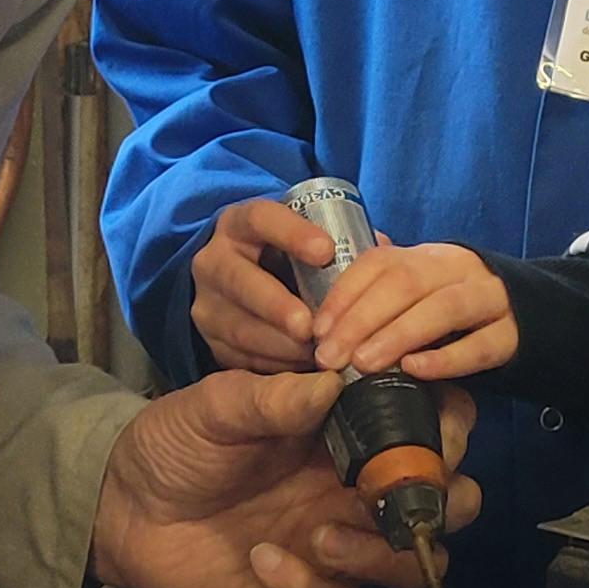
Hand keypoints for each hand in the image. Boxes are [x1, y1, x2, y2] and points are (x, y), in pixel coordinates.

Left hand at [90, 365, 479, 587]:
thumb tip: (332, 381)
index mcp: (351, 431)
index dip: (449, 428)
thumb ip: (271, 397)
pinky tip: (264, 561)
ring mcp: (340, 546)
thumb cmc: (177, 443)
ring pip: (413, 563)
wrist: (122, 509)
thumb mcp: (215, 406)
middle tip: (383, 494)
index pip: (436, 425)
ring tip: (318, 536)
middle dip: (436, 500)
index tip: (426, 430)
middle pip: (449, 501)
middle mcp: (359, 489)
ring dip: (380, 553)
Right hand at [186, 197, 330, 373]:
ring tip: (315, 354)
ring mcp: (207, 302)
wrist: (241, 281)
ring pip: (238, 326)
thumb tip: (381, 248)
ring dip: (279, 344)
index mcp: (240, 224)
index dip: (291, 233)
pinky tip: (300, 369)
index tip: (326, 251)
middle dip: (276, 304)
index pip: (260, 219)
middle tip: (311, 325)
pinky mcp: (210, 339)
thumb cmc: (286, 257)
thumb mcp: (302, 238)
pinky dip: (273, 365)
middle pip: (239, 279)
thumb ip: (340, 241)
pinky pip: (239, 357)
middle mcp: (214, 260)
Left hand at [309, 241, 517, 382]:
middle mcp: (458, 270)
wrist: (529, 316)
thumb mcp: (416, 295)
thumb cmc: (450, 311)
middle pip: (407, 283)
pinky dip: (446, 359)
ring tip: (363, 364)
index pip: (381, 262)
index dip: (345, 293)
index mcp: (427, 257)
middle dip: (362, 319)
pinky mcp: (512, 335)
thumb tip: (317, 312)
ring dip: (398, 334)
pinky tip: (414, 370)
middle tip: (331, 356)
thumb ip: (375, 297)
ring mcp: (490, 300)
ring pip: (444, 308)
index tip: (317, 328)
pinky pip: (481, 345)